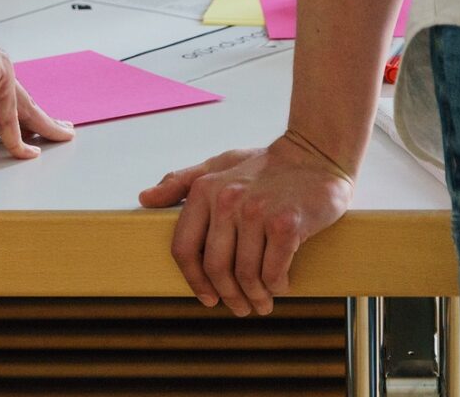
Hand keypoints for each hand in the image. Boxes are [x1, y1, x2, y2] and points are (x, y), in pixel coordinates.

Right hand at [0, 28, 74, 179]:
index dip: (3, 132)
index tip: (14, 143)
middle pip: (14, 112)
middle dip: (33, 125)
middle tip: (50, 137)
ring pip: (23, 110)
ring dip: (43, 125)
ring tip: (63, 136)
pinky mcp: (1, 76)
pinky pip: (10, 114)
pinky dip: (17, 134)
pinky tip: (28, 150)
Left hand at [138, 137, 353, 315]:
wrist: (315, 153)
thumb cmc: (264, 165)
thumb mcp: (217, 166)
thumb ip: (181, 182)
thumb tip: (144, 199)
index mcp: (203, 190)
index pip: (184, 248)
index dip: (193, 280)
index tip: (206, 297)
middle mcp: (226, 200)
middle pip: (216, 267)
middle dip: (227, 295)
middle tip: (239, 307)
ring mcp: (257, 212)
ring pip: (246, 274)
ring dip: (254, 296)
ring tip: (262, 302)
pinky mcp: (287, 224)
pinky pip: (274, 271)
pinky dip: (276, 285)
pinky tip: (280, 286)